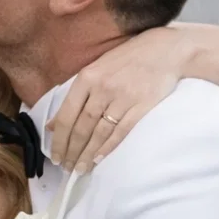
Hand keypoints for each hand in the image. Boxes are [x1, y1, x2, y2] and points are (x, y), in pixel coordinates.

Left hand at [49, 25, 187, 172]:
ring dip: (88, 153)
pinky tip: (99, 159)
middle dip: (72, 150)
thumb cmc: (127, 58)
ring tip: (81, 168)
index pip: (67, 115)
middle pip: (82, 126)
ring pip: (99, 132)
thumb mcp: (96, 69)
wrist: (166, 50)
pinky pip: (121, 131)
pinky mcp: (142, 105)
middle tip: (67, 167)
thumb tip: (52, 124)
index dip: (59, 139)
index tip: (55, 156)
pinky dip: (108, 147)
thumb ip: (75, 96)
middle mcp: (102, 87)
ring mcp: (123, 97)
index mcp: (87, 77)